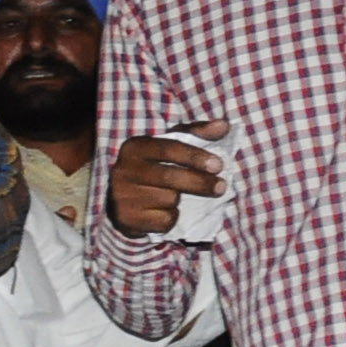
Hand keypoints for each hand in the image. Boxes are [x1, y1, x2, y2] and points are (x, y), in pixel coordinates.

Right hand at [105, 123, 226, 236]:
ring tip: (177, 197)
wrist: (123, 201)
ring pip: (168, 199)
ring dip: (182, 201)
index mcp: (134, 148)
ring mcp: (122, 196)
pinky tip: (164, 212)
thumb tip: (223, 125)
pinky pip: (163, 221)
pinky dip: (171, 218)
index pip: (168, 148)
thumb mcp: (171, 146)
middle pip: (169, 176)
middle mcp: (123, 170)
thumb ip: (197, 133)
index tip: (219, 165)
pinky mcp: (127, 219)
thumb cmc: (156, 167)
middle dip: (200, 182)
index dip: (195, 156)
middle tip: (221, 187)